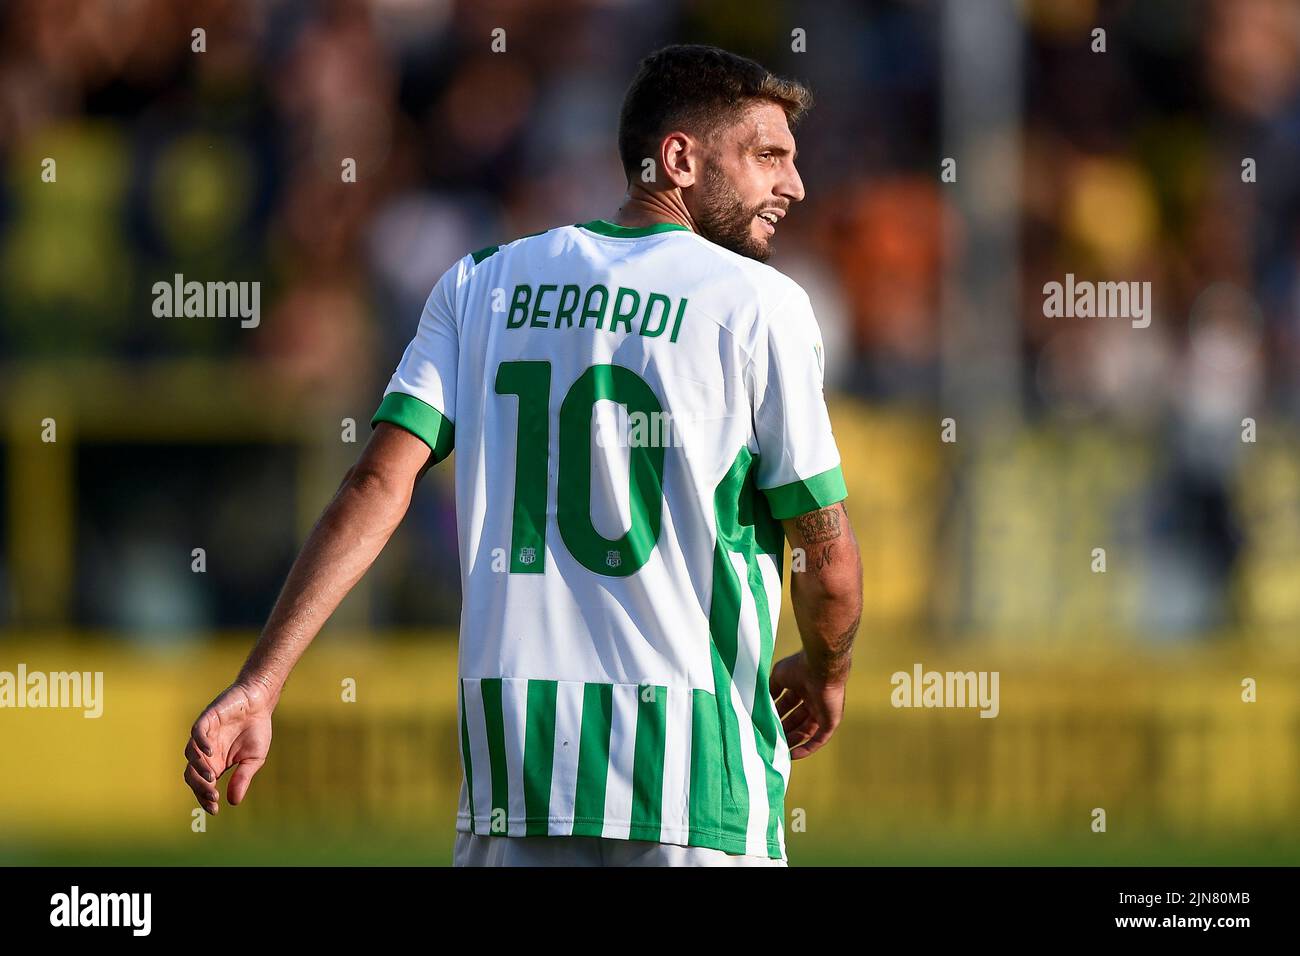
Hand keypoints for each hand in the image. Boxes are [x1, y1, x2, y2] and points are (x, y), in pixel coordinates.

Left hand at [184, 679, 275, 814]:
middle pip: (192, 774)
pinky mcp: (207, 720)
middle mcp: (206, 752)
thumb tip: (233, 802)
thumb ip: (242, 778)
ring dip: (199, 768)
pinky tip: (211, 751)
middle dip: (200, 788)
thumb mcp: (253, 759)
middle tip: (213, 796)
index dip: (205, 798)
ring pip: (191, 755)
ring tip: (212, 777)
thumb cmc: (256, 730)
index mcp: (216, 764)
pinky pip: (197, 733)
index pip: (202, 785)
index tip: (214, 810)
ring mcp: (204, 736)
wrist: (260, 702)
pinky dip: (201, 743)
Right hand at [769, 651, 845, 758]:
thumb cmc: (799, 667)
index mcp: (802, 687)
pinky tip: (793, 755)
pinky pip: (819, 738)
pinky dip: (807, 748)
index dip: (776, 715)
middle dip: (783, 730)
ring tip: (777, 750)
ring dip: (792, 741)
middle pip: (796, 720)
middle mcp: (814, 699)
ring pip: (806, 731)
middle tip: (768, 739)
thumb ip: (772, 689)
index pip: (788, 705)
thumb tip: (763, 701)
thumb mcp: (779, 676)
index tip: (763, 724)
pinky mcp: (831, 721)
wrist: (820, 667)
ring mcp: (823, 711)